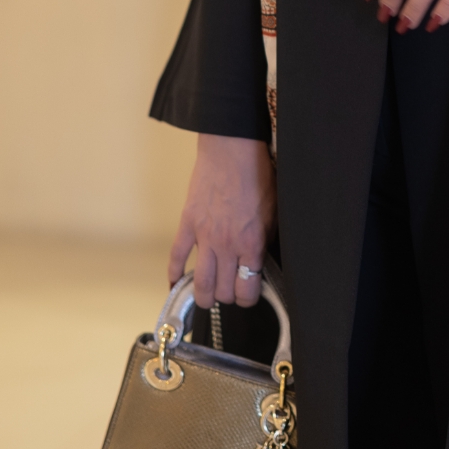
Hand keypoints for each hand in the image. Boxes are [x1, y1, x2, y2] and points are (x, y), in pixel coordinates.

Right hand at [167, 134, 276, 307]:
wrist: (232, 150)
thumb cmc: (257, 175)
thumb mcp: (274, 212)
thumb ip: (266, 241)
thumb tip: (260, 261)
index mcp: (251, 244)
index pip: (246, 291)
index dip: (248, 298)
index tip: (248, 294)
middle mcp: (227, 246)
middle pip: (223, 292)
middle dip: (228, 297)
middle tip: (230, 291)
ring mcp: (204, 236)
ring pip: (200, 282)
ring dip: (203, 296)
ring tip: (207, 297)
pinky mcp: (187, 224)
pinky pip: (176, 256)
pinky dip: (173, 274)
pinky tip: (175, 284)